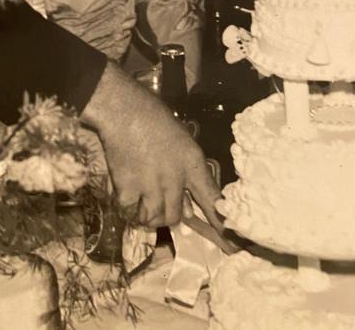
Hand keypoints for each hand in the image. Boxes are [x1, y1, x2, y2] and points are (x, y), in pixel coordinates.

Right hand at [81, 62, 221, 230]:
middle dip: (169, 215)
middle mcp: (174, 179)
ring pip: (154, 218)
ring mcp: (151, 186)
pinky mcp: (127, 188)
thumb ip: (188, 172)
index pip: (211, 200)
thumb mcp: (182, 141)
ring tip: (143, 201)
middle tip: (160, 205)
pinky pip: (130, 212)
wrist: (124, 110)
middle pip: (176, 216)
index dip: (221, 225)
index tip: (230, 244)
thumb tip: (188, 204)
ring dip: (148, 215)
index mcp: (192, 163)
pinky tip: (127, 198)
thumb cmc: (154, 118)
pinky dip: (129, 209)